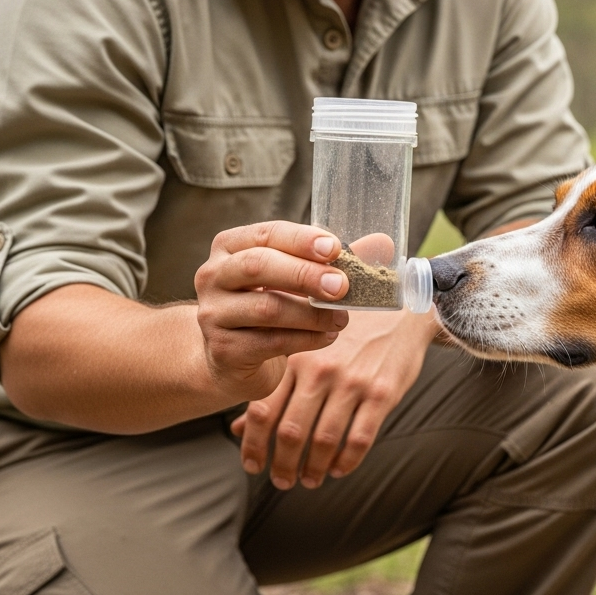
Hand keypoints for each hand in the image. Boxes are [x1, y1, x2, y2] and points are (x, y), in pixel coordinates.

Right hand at [193, 221, 350, 402]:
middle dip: (305, 273)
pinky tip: (328, 337)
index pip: (266, 234)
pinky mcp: (224, 350)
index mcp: (230, 247)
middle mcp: (213, 275)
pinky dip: (307, 339)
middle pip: (259, 265)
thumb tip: (382, 244)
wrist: (230, 360)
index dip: (301, 240)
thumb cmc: (269, 306)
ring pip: (267, 308)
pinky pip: (271, 342)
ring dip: (313, 313)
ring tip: (342, 318)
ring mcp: (214, 314)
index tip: (335, 248)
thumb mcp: (293, 279)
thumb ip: (332, 261)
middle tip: (342, 285)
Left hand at [230, 307, 439, 488]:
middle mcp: (321, 370)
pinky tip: (339, 469)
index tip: (253, 466)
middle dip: (283, 465)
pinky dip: (347, 461)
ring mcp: (353, 382)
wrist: (400, 307)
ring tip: (310, 480)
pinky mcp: (382, 393)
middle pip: (291, 432)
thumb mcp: (305, 347)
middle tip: (282, 481)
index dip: (254, 446)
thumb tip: (239, 428)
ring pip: (324, 440)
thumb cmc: (346, 330)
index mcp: (295, 357)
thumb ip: (275, 385)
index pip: (263, 411)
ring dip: (314, 468)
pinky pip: (360, 439)